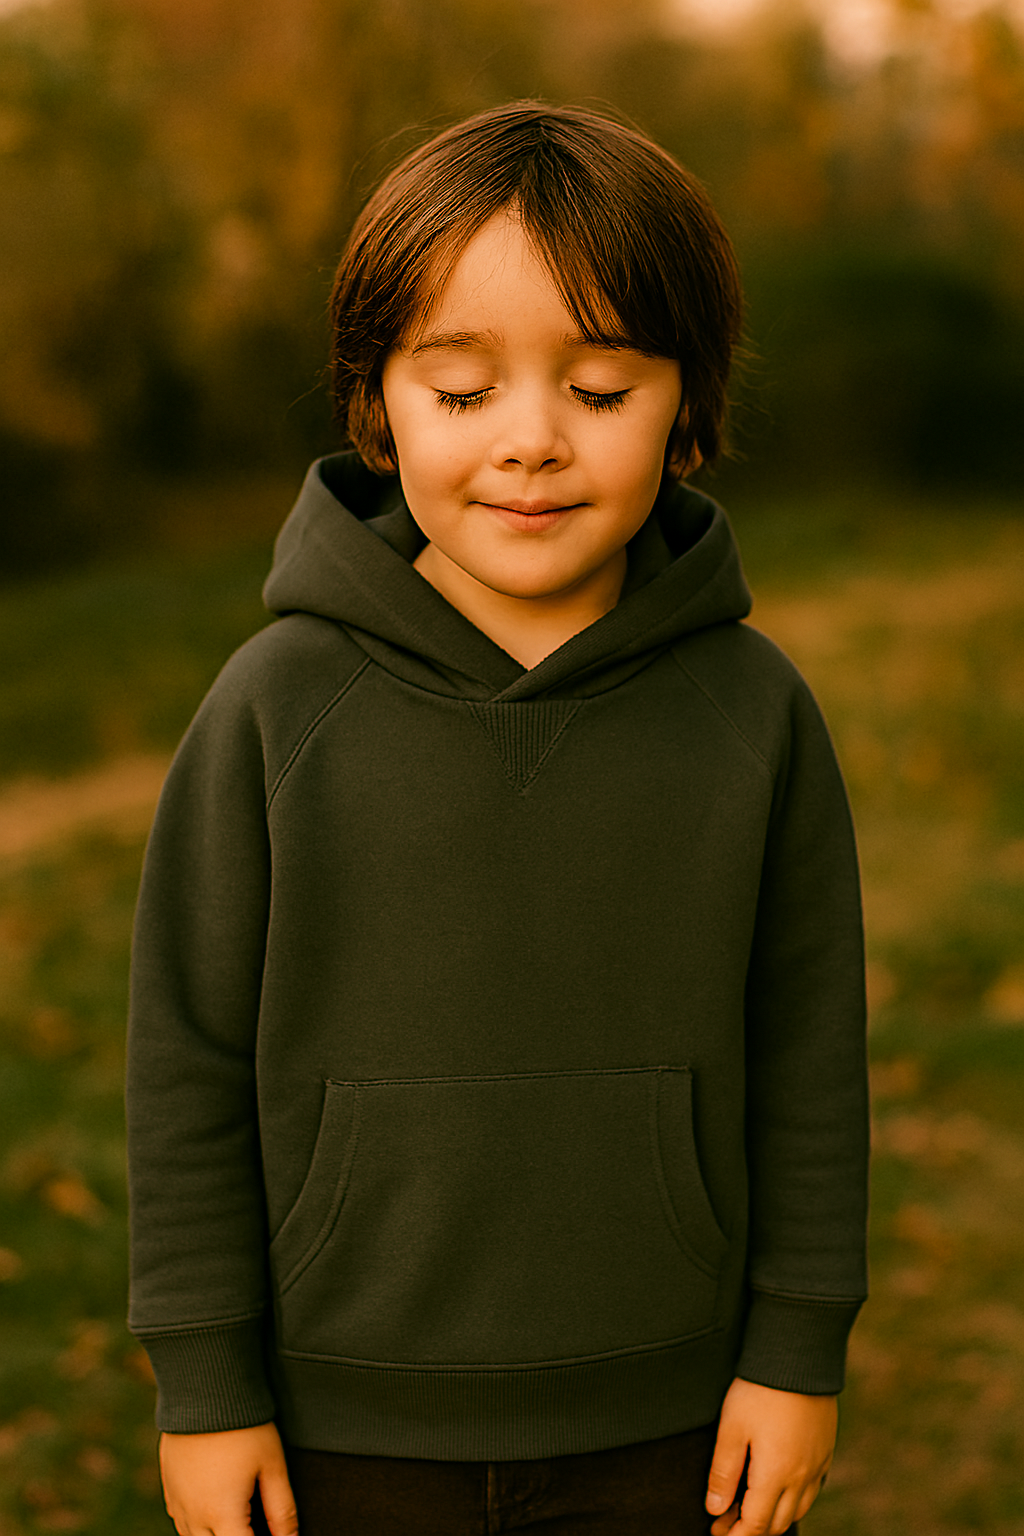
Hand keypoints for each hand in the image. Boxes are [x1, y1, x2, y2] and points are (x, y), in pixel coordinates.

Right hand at [159, 1421, 298, 1535]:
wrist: (204, 1389)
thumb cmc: (244, 1426)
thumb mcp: (272, 1465)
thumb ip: (281, 1508)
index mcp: (222, 1514)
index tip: (271, 1532)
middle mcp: (194, 1515)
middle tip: (253, 1523)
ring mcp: (178, 1501)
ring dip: (215, 1533)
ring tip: (238, 1517)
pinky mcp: (169, 1485)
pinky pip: (180, 1518)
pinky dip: (196, 1522)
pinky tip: (214, 1506)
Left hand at [705, 1378, 836, 1534]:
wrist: (798, 1356)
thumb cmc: (760, 1390)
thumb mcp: (731, 1428)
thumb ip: (723, 1472)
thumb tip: (715, 1510)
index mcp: (776, 1476)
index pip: (756, 1525)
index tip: (717, 1533)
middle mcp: (801, 1477)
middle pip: (777, 1523)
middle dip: (752, 1530)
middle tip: (727, 1522)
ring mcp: (817, 1464)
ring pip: (797, 1509)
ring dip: (773, 1517)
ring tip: (749, 1506)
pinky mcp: (825, 1450)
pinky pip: (812, 1489)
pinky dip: (794, 1499)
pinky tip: (779, 1486)